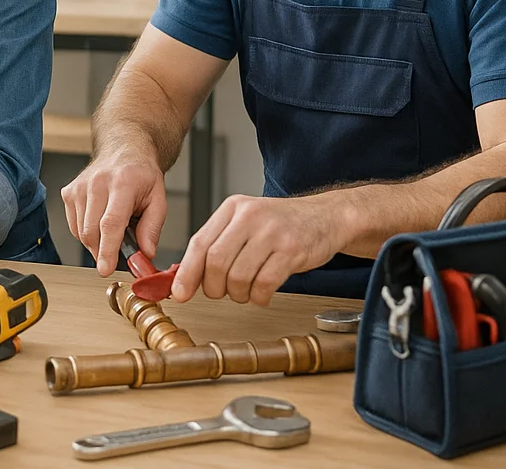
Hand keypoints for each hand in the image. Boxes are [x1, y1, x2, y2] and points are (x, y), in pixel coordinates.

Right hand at [60, 145, 167, 275]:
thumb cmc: (141, 174)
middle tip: (118, 254)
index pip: (110, 223)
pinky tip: (98, 222)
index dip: (107, 249)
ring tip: (112, 230)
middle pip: (91, 231)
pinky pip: (73, 226)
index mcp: (123, 183)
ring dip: (96, 242)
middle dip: (103, 252)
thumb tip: (145, 254)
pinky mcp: (68, 192)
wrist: (123, 150)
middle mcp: (97, 183)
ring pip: (80, 232)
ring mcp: (79, 187)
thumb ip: (152, 229)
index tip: (105, 269)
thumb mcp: (159, 199)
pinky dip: (86, 233)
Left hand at [171, 193, 345, 305]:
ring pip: (239, 276)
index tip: (179, 293)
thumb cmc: (280, 225)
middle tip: (220, 293)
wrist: (326, 216)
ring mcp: (272, 232)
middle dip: (213, 287)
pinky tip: (261, 294)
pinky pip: (264, 284)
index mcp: (232, 208)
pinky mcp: (292, 250)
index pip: (199, 242)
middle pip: (216, 262)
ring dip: (237, 294)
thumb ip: (217, 244)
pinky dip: (258, 297)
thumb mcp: (245, 222)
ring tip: (244, 292)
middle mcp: (250, 216)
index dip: (187, 272)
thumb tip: (185, 277)